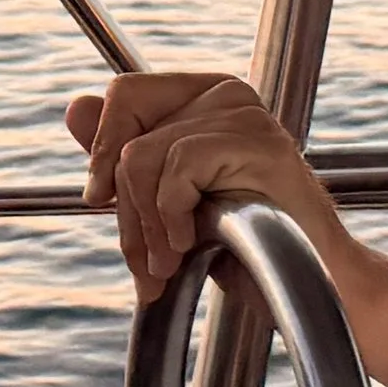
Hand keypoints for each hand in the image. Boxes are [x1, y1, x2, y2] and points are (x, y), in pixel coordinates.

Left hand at [66, 73, 343, 290]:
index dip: (102, 150)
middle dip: (125, 207)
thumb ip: (123, 159)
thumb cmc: (247, 251)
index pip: (125, 94)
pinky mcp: (260, 144)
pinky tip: (193, 244)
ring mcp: (247, 115)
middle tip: (148, 261)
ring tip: (172, 263)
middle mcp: (227, 95)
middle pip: (128, 127)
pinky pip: (177, 167)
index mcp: (205, 100)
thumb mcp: (166, 205)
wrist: (311, 292)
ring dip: (147, 227)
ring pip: (143, 155)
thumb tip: (76, 106)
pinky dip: (172, 217)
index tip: (100, 201)